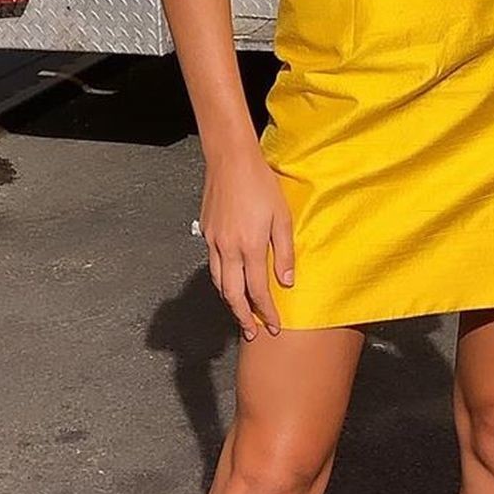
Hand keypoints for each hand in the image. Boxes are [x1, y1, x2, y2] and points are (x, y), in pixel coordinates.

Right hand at [197, 145, 295, 339]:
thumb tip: (286, 282)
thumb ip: (284, 252)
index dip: (266, 312)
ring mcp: (214, 241)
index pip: (258, 291)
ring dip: (230, 301)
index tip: (274, 326)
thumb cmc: (261, 183)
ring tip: (240, 314)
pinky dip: (220, 281)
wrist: (230, 159)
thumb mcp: (282, 217)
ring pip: (218, 282)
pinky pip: (212, 265)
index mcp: (250, 246)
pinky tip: (229, 282)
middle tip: (252, 333)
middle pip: (233, 295)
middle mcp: (228, 249)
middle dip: (243, 317)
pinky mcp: (206, 232)